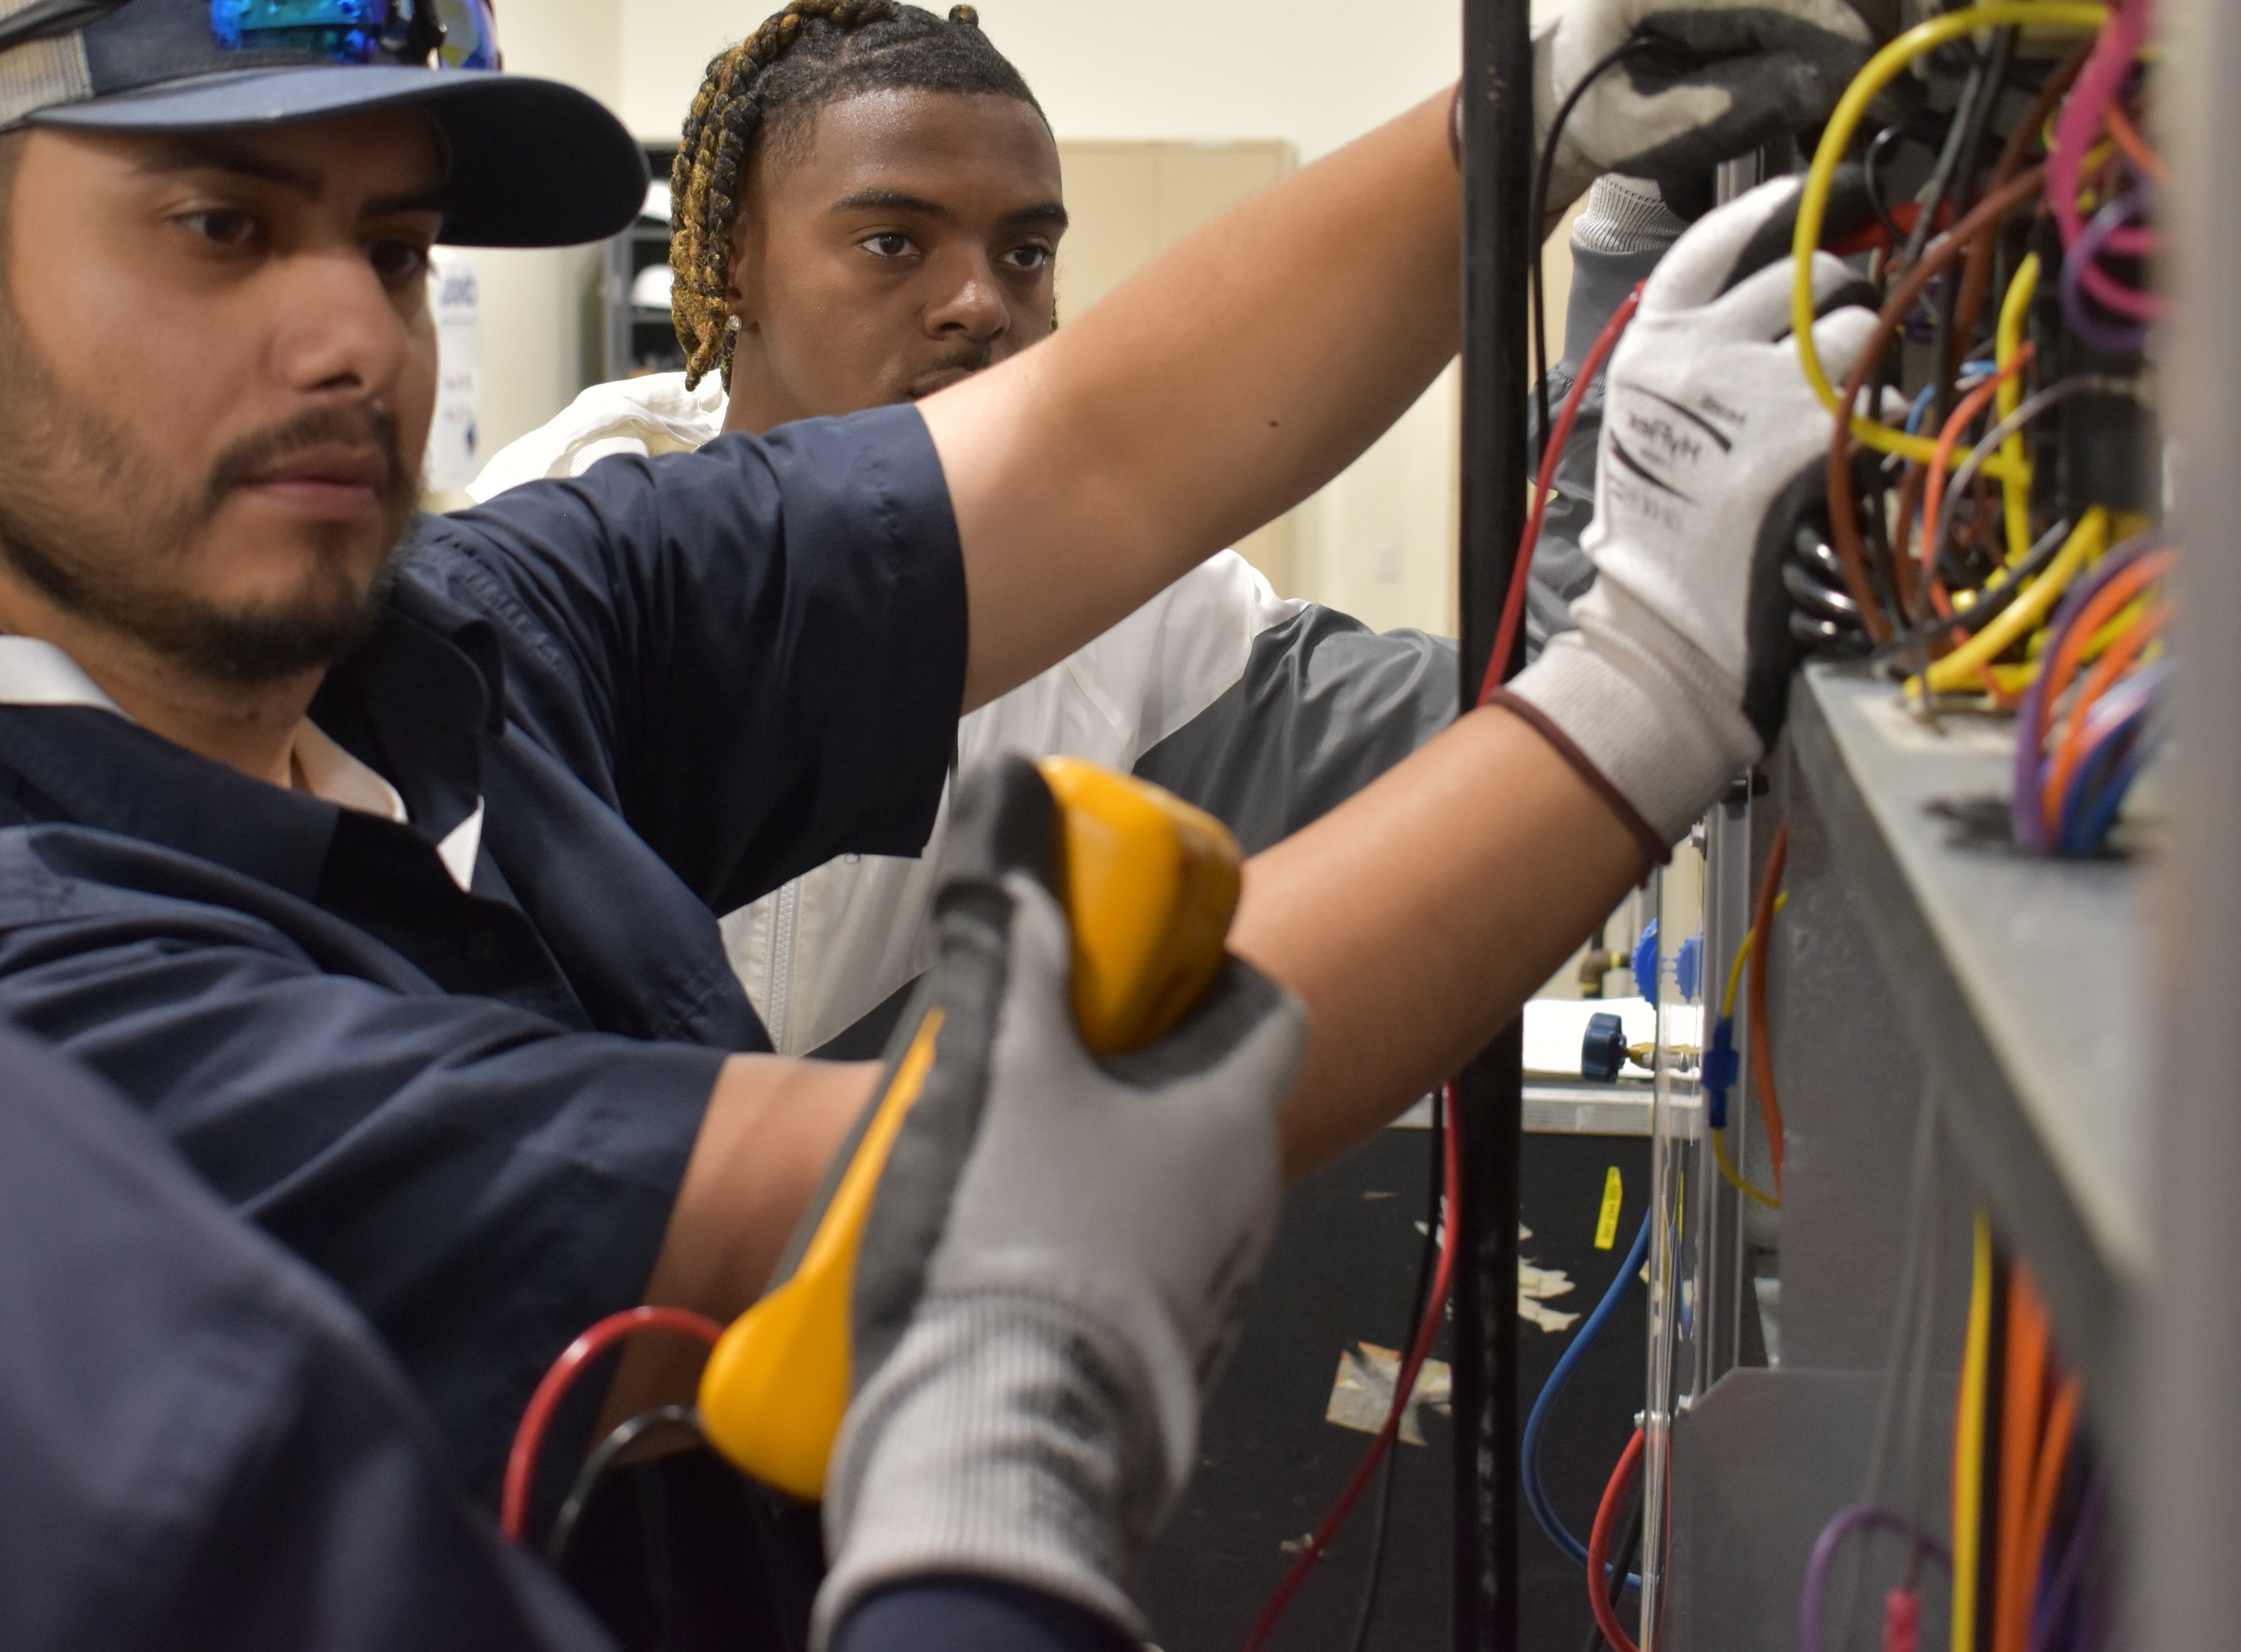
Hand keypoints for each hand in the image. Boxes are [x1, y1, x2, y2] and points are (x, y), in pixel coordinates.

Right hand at [815, 762, 1305, 1642]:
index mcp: (1229, 1119)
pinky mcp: (1148, 1372)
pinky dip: (1065, 1256)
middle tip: (1010, 1055)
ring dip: (1084, 1165)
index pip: (1262, 1005)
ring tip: (978, 1157)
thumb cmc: (1011, 1238)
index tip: (1108, 961)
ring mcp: (1204, 1298)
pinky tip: (981, 1259)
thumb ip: (997, 923)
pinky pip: (1120, 1282)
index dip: (1195, 967)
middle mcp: (1244, 1207)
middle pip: (1196, 1101)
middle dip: (1110, 1070)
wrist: (994, 1453)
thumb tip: (1009, 787)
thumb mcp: (990, 1055)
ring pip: (1157, 1193)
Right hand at [1502, 178, 1879, 843]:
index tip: (1799, 198)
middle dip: (1830, 303)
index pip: (1710, 244)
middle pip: (1801, 277)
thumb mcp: (1650, 422)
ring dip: (1863, 365)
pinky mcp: (1816, 440)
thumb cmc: (1659, 535)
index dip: (1762, 215)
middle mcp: (1702, 355)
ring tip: (1838, 417)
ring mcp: (1762, 394)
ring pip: (1854, 332)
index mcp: (1651, 346)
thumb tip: (1775, 298)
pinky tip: (1849, 463)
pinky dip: (1879, 427)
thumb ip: (1696, 354)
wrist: (1667, 629)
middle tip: (1828, 349)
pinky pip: (1879, 400)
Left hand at [1536, 0, 1890, 213]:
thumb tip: (1835, 80)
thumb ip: (1737, 107)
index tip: (1886, 93)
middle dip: (1865, 26)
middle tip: (1885, 95)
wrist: (1583, 66)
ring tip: (1859, 71)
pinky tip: (1845, 34)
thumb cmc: (1614, 103)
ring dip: (1866, 7)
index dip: (1843, 39)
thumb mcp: (1654, 132)